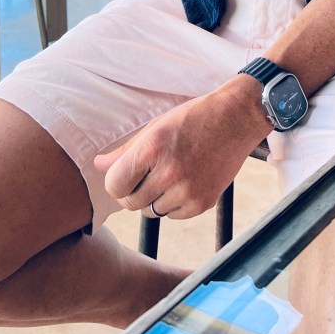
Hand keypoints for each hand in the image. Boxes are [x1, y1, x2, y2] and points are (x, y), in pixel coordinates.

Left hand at [93, 81, 268, 219]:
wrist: (237, 118)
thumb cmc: (193, 118)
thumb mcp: (156, 126)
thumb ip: (125, 150)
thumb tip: (97, 165)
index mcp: (153, 147)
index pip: (115, 186)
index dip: (116, 183)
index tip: (125, 176)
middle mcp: (169, 171)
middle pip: (131, 203)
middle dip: (133, 192)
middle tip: (146, 176)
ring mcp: (188, 190)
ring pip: (151, 211)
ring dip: (153, 199)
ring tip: (168, 175)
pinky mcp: (203, 202)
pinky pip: (173, 215)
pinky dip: (173, 204)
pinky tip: (184, 182)